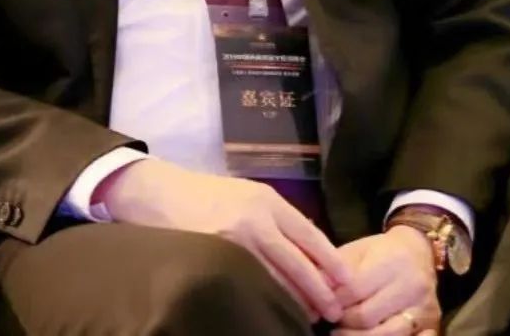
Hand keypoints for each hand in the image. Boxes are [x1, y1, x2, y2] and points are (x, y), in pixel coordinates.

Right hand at [96, 158, 355, 323]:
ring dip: (295, 299)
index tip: (349, 283)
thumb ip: (274, 218)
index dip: (332, 262)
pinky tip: (271, 308)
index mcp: (268, 200)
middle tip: (335, 311)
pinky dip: (264, 296)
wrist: (160, 192)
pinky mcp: (215, 252)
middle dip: (320, 289)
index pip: (310, 235)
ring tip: (309, 316)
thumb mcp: (246, 196)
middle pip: (299, 261)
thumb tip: (306, 251)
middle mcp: (256, 216)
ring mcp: (235, 236)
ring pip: (276, 277)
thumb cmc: (206, 195)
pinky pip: (248, 281)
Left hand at [331, 227, 440, 334]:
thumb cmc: (382, 251)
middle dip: (343, 322)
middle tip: (330, 320)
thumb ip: (335, 269)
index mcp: (392, 262)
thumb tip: (312, 291)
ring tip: (341, 333)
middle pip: (367, 317)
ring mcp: (425, 310)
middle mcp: (412, 287)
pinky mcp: (433, 326)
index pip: (354, 289)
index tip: (320, 304)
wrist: (420, 251)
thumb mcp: (358, 250)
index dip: (332, 300)